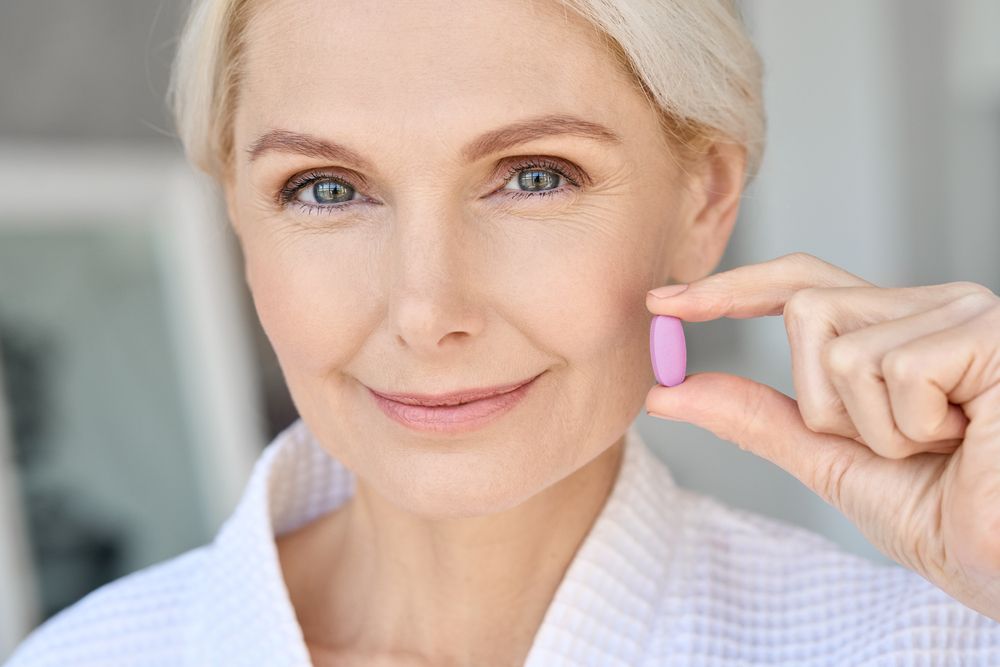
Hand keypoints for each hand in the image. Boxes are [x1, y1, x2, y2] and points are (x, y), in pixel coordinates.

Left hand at [644, 252, 999, 620]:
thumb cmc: (950, 518)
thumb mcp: (832, 462)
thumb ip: (758, 418)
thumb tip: (670, 392)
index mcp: (898, 330)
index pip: (799, 285)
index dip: (729, 289)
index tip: (663, 304)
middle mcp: (931, 306)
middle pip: (804, 308)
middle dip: (824, 402)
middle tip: (898, 449)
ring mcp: (962, 312)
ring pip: (836, 347)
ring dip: (872, 429)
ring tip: (941, 450)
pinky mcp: (987, 332)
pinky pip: (886, 369)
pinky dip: (908, 429)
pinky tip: (968, 441)